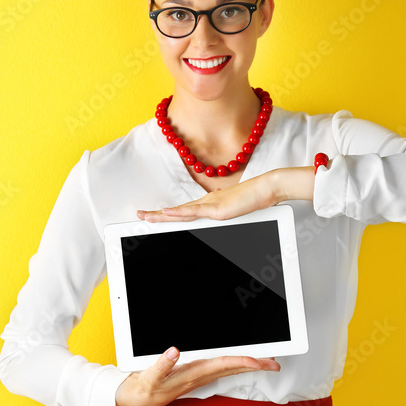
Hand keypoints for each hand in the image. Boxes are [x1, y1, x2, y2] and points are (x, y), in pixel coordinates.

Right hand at [115, 346, 280, 405]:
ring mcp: (198, 376)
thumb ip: (161, 365)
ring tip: (264, 361)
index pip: (223, 365)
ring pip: (228, 368)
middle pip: (232, 367)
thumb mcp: (148, 377)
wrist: (135, 399)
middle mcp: (199, 375)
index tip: (261, 361)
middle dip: (254, 365)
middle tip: (275, 363)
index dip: (243, 361)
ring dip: (247, 364)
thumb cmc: (143, 388)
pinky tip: (241, 361)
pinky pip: (218, 368)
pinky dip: (232, 363)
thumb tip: (174, 351)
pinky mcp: (194, 375)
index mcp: (192, 373)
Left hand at [136, 170, 278, 221]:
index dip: (167, 213)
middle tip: (138, 216)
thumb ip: (223, 209)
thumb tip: (217, 208)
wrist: (266, 188)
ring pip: (180, 211)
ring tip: (144, 217)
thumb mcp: (235, 207)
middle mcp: (205, 203)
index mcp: (209, 204)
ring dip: (160, 215)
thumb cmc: (254, 197)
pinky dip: (178, 212)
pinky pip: (193, 212)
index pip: (183, 210)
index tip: (154, 215)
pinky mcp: (216, 209)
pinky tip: (165, 213)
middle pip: (176, 210)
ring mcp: (210, 205)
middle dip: (156, 214)